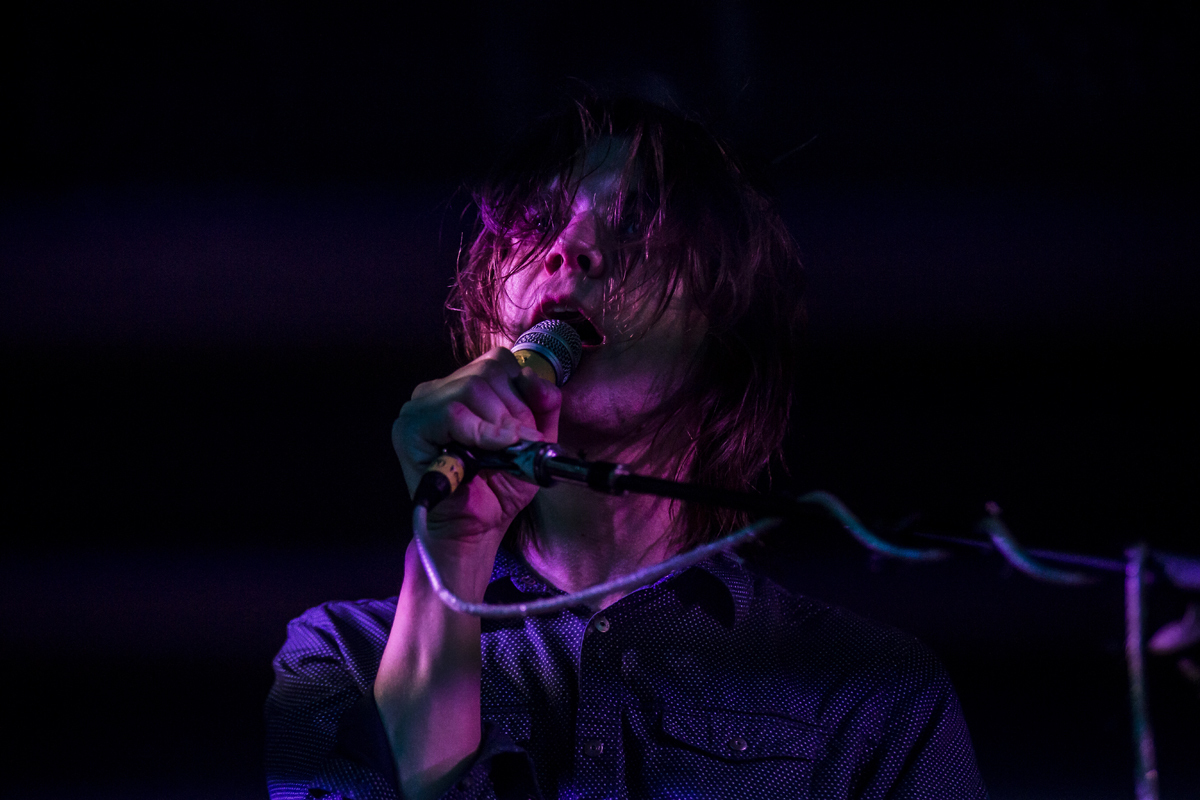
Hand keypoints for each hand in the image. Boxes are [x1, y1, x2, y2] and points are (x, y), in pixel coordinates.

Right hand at [393, 347, 560, 557]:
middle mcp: (437, 390)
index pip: (498, 362)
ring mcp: (419, 406)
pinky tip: (493, 450)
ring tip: (502, 454)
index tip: (528, 430)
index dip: (522, 391)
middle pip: (488, 371)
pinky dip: (482, 431)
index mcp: (462, 387)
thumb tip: (533, 376)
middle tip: (516, 447)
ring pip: (472, 387)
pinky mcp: (410, 427)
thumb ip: (542, 404)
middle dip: (514, 411)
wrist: (475, 529)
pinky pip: (453, 412)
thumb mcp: (534, 440)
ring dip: (500, 423)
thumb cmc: (499, 487)